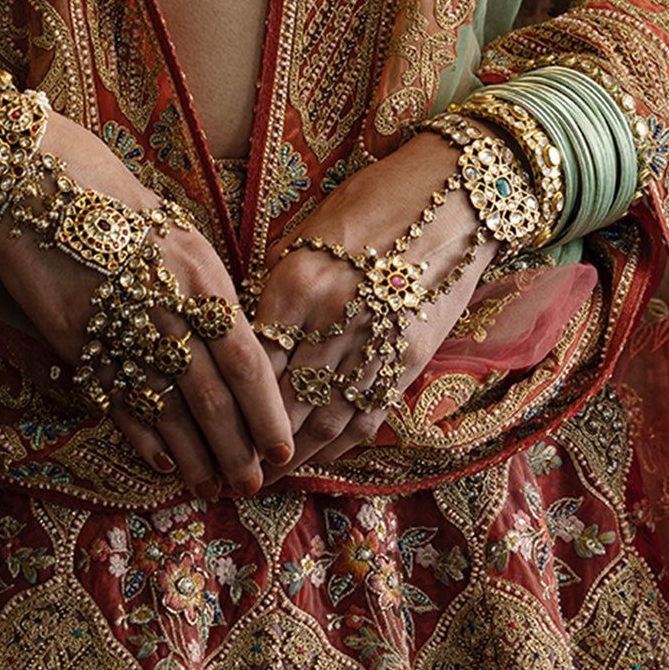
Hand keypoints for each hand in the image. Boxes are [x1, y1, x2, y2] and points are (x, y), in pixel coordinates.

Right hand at [0, 114, 292, 495]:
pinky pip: (118, 398)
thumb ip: (204, 288)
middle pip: (213, 396)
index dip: (267, 413)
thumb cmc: (115, 197)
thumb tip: (232, 339)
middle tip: (253, 488)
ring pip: (168, 409)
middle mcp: (167, 305)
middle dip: (237, 450)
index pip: (248, 360)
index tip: (283, 450)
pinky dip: (142, 437)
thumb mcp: (176, 232)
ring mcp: (119, 325)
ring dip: (194, 457)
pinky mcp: (76, 339)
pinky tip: (162, 463)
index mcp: (201, 274)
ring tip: (210, 489)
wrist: (37, 175)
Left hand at [252, 131, 496, 471]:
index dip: (231, 401)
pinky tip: (318, 457)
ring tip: (267, 476)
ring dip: (294, 458)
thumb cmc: (374, 200)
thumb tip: (251, 333)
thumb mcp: (310, 231)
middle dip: (255, 444)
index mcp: (297, 282)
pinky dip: (340, 445)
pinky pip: (367, 417)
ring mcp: (375, 345)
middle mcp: (333, 321)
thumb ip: (278, 285)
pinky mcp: (410, 360)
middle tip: (230, 470)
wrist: (457, 193)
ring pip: (324, 422)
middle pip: (284, 403)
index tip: (211, 424)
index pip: (254, 361)